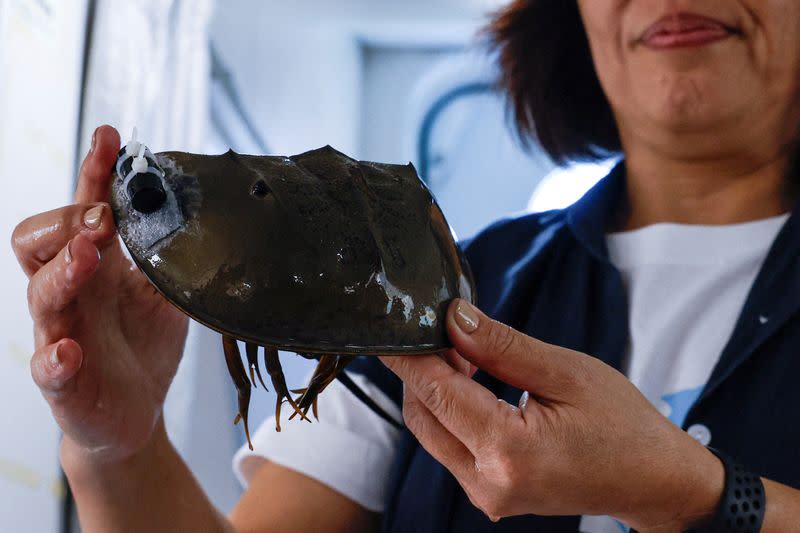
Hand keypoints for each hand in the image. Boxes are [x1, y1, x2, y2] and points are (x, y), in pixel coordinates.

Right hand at [11, 126, 187, 465]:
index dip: (92, 173)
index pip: (83, 209)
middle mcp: (73, 293)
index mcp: (98, 267)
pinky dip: (56, 356)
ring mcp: (61, 334)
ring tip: (89, 253)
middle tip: (102, 216)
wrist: (136, 413)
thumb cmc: (143, 346)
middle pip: (38, 240)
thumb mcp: (166, 295)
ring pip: (41, 293)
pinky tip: (71, 349)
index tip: (109, 137)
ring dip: (64, 269)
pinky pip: (47, 365)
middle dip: (67, 219)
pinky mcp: (63, 380)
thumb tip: (209, 218)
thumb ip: (175, 260)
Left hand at [380, 299, 723, 530]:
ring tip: (466, 354)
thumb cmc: (623, 427)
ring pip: (432, 432)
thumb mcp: (567, 373)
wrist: (655, 481)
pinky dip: (452, 412)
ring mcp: (487, 495)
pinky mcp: (490, 494)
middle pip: (423, 414)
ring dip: (437, 390)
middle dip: (423, 370)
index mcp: (508, 450)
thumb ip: (502, 347)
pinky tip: (475, 384)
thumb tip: (454, 319)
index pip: (436, 392)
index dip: (410, 355)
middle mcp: (488, 482)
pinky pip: (451, 446)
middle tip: (445, 331)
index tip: (394, 326)